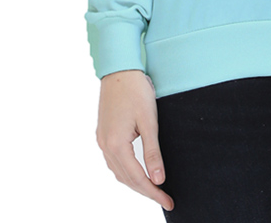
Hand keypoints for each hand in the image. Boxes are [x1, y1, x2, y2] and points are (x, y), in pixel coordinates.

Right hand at [96, 69, 173, 211]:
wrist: (119, 69)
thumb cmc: (136, 91)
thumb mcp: (149, 121)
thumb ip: (153, 152)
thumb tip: (158, 179)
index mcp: (116, 144)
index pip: (137, 178)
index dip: (153, 192)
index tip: (168, 201)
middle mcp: (105, 145)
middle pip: (126, 179)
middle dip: (146, 191)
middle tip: (165, 198)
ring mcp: (102, 140)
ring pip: (118, 171)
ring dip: (135, 183)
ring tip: (153, 189)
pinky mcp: (103, 133)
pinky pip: (113, 161)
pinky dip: (126, 171)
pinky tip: (136, 171)